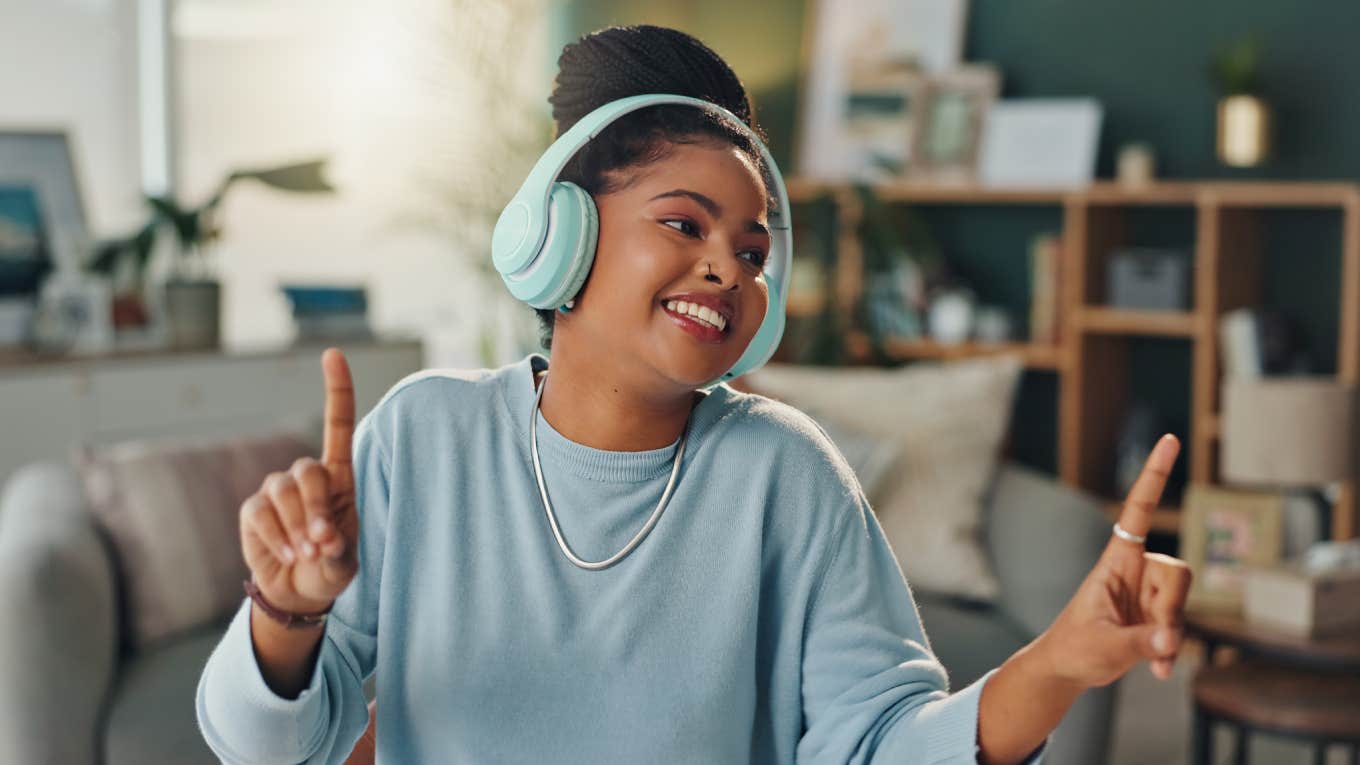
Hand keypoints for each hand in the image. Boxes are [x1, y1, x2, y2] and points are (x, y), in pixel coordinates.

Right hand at [239, 348, 359, 613]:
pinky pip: (261, 514)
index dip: (336, 389)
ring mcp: (277, 491)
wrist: (299, 591)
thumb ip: (338, 548)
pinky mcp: (254, 509)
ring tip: (305, 555)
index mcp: (339, 477)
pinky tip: (287, 556)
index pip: (338, 425)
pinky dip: (276, 538)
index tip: (333, 354)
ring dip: (295, 528)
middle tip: (322, 543)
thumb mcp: (345, 561)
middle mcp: (308, 477)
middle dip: (315, 508)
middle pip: (309, 472)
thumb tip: (322, 538)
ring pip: (282, 493)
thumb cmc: (330, 567)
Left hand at [1036, 435, 1193, 687]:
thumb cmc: (1074, 648)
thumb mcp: (1105, 646)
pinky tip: (1156, 671)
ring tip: (1148, 659)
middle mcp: (1135, 570)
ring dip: (1171, 633)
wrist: (1067, 668)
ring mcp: (1148, 593)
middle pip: (1177, 572)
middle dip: (1172, 607)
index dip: (1154, 475)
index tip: (1169, 439)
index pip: (1138, 510)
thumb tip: (1170, 638)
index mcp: (1115, 561)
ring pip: (1182, 600)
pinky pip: (1181, 624)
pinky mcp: (1157, 614)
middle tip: (1153, 640)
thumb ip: (1141, 643)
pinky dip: (1172, 649)